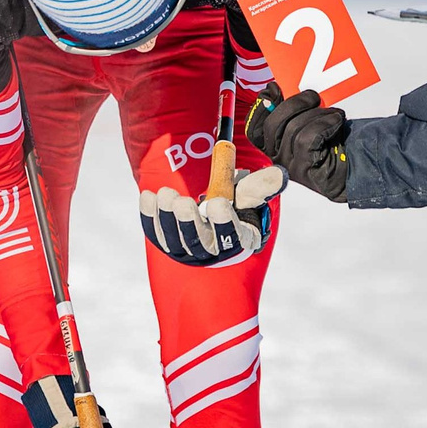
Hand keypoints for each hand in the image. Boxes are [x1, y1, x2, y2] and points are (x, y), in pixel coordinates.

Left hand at [139, 166, 284, 265]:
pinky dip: (150, 217)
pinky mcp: (168, 244)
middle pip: (198, 243)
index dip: (223, 223)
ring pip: (174, 240)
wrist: (215, 215)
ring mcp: (187, 252)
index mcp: (237, 241)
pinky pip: (156, 233)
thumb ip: (262, 185)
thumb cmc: (237, 205)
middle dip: (188, 223)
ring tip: (166, 194)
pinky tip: (148, 196)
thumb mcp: (250, 194)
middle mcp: (211, 253)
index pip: (231, 238)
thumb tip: (278, 175)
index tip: (218, 203)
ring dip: (168, 218)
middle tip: (183, 202)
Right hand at [244, 85, 348, 202]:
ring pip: (293, 129)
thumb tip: (275, 89)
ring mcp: (289, 167)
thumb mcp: (309, 121)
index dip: (260, 107)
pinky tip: (336, 122)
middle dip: (294, 103)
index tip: (274, 89)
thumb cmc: (334, 143)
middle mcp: (277, 158)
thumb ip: (292, 110)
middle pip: (272, 125)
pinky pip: (307, 138)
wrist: (355, 168)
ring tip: (334, 114)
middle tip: (313, 96)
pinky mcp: (304, 171)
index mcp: (274, 146)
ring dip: (318, 114)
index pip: (254, 128)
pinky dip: (324, 124)